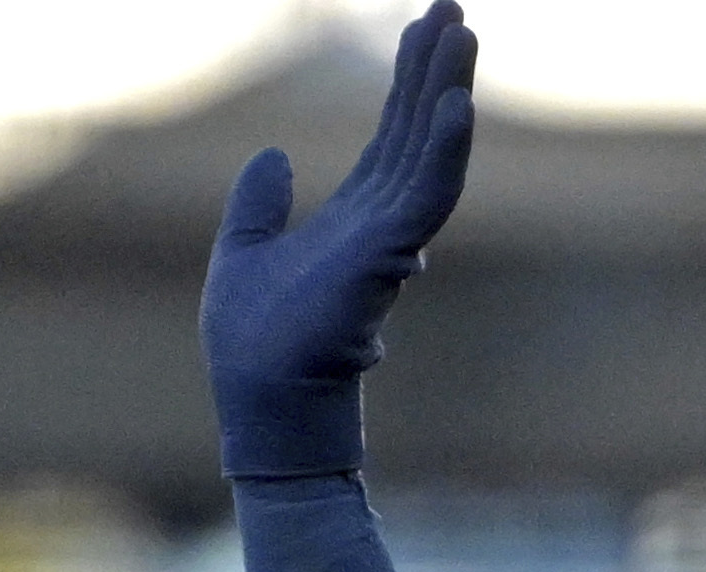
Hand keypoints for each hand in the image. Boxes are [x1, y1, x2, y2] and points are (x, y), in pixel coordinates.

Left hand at [204, 4, 475, 488]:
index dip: (407, 83)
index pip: (391, 137)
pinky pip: (428, 196)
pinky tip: (457, 105)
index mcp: (354, 219)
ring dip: (448, 92)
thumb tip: (273, 155)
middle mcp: (381, 224)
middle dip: (436, 70)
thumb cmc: (252, 344)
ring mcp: (390, 240)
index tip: (421, 29)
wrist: (257, 398)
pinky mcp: (388, 257)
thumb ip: (260, 202)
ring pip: (431, 152)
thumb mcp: (242, 251)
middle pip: (417, 131)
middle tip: (455, 9)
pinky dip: (445, 152)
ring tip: (463, 33)